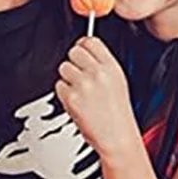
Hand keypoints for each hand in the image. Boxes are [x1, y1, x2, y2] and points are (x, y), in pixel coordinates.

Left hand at [55, 36, 137, 162]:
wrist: (116, 137)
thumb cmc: (117, 113)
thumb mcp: (118, 81)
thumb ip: (102, 63)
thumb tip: (84, 48)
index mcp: (111, 67)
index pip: (90, 41)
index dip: (83, 47)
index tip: (83, 53)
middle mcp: (97, 74)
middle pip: (73, 51)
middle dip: (74, 62)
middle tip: (80, 76)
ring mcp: (83, 85)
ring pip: (63, 68)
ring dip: (68, 78)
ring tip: (81, 92)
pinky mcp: (71, 98)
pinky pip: (59, 86)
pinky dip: (64, 93)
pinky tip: (77, 102)